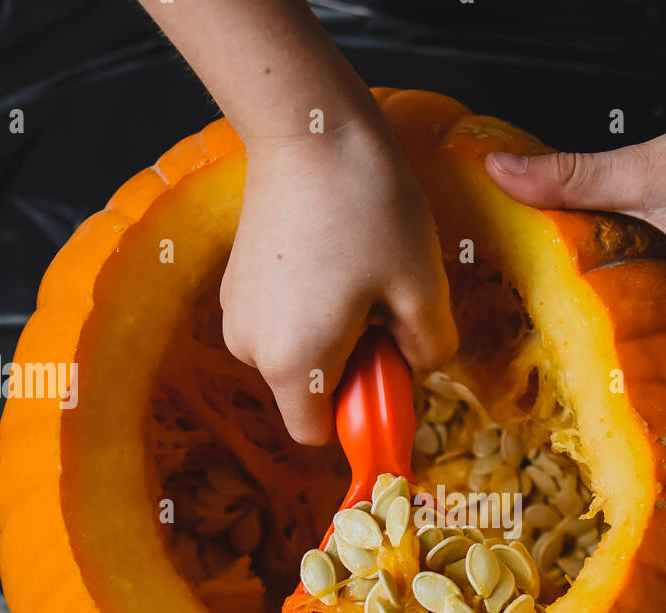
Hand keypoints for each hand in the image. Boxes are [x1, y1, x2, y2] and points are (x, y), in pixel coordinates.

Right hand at [221, 120, 456, 443]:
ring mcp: (235, 312)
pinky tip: (333, 256)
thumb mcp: (423, 287)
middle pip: (310, 392)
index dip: (359, 417)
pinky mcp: (233, 280)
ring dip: (332, 333)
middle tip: (384, 308)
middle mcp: (251, 349)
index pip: (318, 433)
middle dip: (352, 366)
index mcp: (295, 366)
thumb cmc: (368, 209)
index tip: (389, 376)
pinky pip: (280, 319)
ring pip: (296, 353)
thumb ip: (432, 349)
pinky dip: (309, 306)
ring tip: (359, 274)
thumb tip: (422, 366)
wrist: (308, 127)